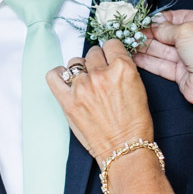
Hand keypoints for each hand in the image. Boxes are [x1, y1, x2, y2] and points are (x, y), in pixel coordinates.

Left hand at [46, 40, 153, 165]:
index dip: (111, 52)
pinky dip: (59, 76)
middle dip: (97, 63)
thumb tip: (110, 58)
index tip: (110, 59)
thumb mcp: (139, 88)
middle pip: (92, 53)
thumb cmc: (135, 123)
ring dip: (80, 70)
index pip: (111, 44)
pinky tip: (66, 82)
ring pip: (75, 62)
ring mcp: (82, 88)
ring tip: (86, 84)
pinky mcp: (68, 102)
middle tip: (100, 77)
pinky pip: (53, 76)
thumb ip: (123, 69)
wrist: (125, 149)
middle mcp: (101, 75)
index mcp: (123, 69)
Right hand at [134, 10, 192, 108]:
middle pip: (172, 34)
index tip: (149, 18)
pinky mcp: (182, 74)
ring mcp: (191, 58)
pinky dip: (149, 60)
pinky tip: (135, 56)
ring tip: (130, 41)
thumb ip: (167, 28)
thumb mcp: (187, 30)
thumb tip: (155, 25)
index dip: (165, 17)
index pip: (184, 16)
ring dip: (147, 46)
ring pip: (165, 50)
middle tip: (134, 30)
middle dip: (153, 33)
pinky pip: (163, 64)